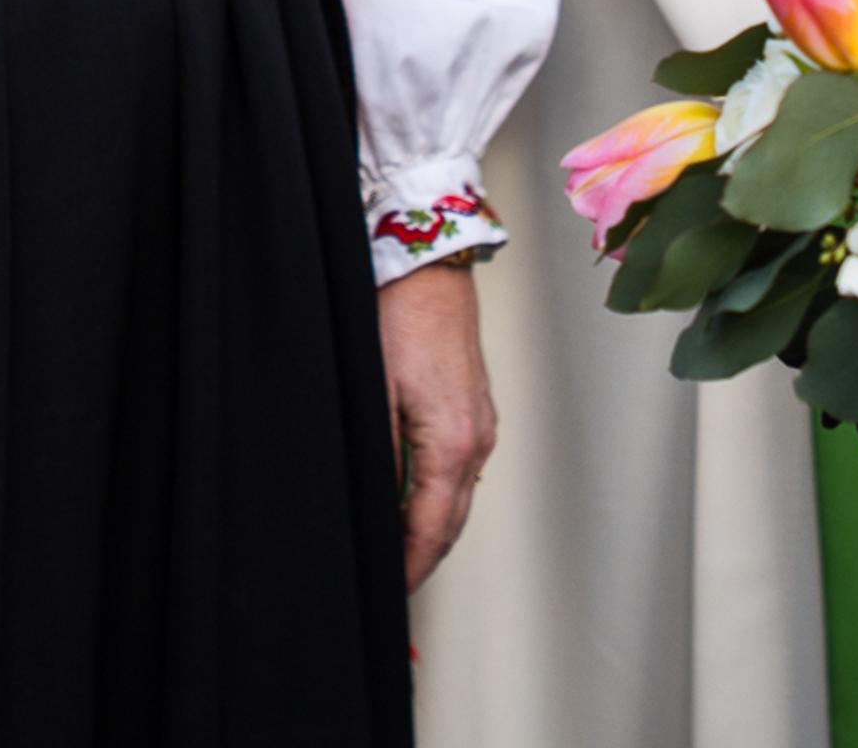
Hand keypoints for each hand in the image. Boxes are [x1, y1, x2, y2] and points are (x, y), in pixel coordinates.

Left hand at [379, 258, 496, 591]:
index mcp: (454, 443)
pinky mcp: (476, 410)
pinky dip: (440, 497)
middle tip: (390, 583)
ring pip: (459, 497)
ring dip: (432, 528)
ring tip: (397, 551)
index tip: (389, 589)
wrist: (430, 267)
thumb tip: (376, 509)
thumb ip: (380, 457)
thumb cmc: (400, 317)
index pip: (433, 528)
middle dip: (423, 556)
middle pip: (453, 521)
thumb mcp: (374, 392)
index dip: (410, 564)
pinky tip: (414, 501)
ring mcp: (483, 425)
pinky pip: (461, 471)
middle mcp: (479, 440)